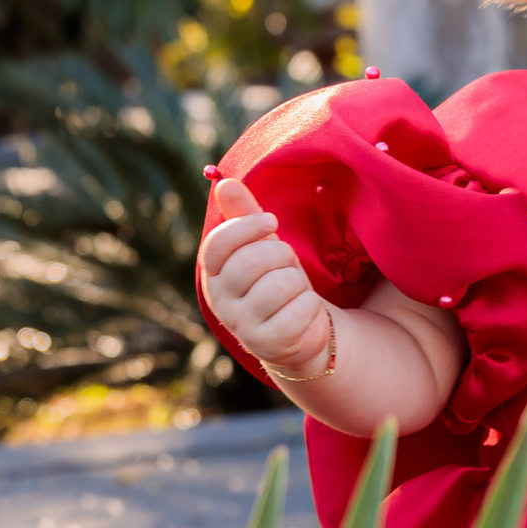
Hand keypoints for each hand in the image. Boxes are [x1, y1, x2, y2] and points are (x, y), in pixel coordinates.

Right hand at [198, 177, 331, 376]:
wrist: (296, 335)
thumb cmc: (276, 281)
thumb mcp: (261, 246)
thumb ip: (244, 216)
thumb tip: (225, 182)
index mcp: (214, 275)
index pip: (218, 244)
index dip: (248, 226)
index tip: (273, 222)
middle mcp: (221, 302)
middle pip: (253, 260)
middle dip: (282, 254)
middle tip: (288, 265)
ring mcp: (243, 327)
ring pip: (281, 284)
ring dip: (299, 282)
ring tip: (295, 292)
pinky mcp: (269, 344)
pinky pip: (301, 309)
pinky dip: (311, 306)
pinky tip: (304, 313)